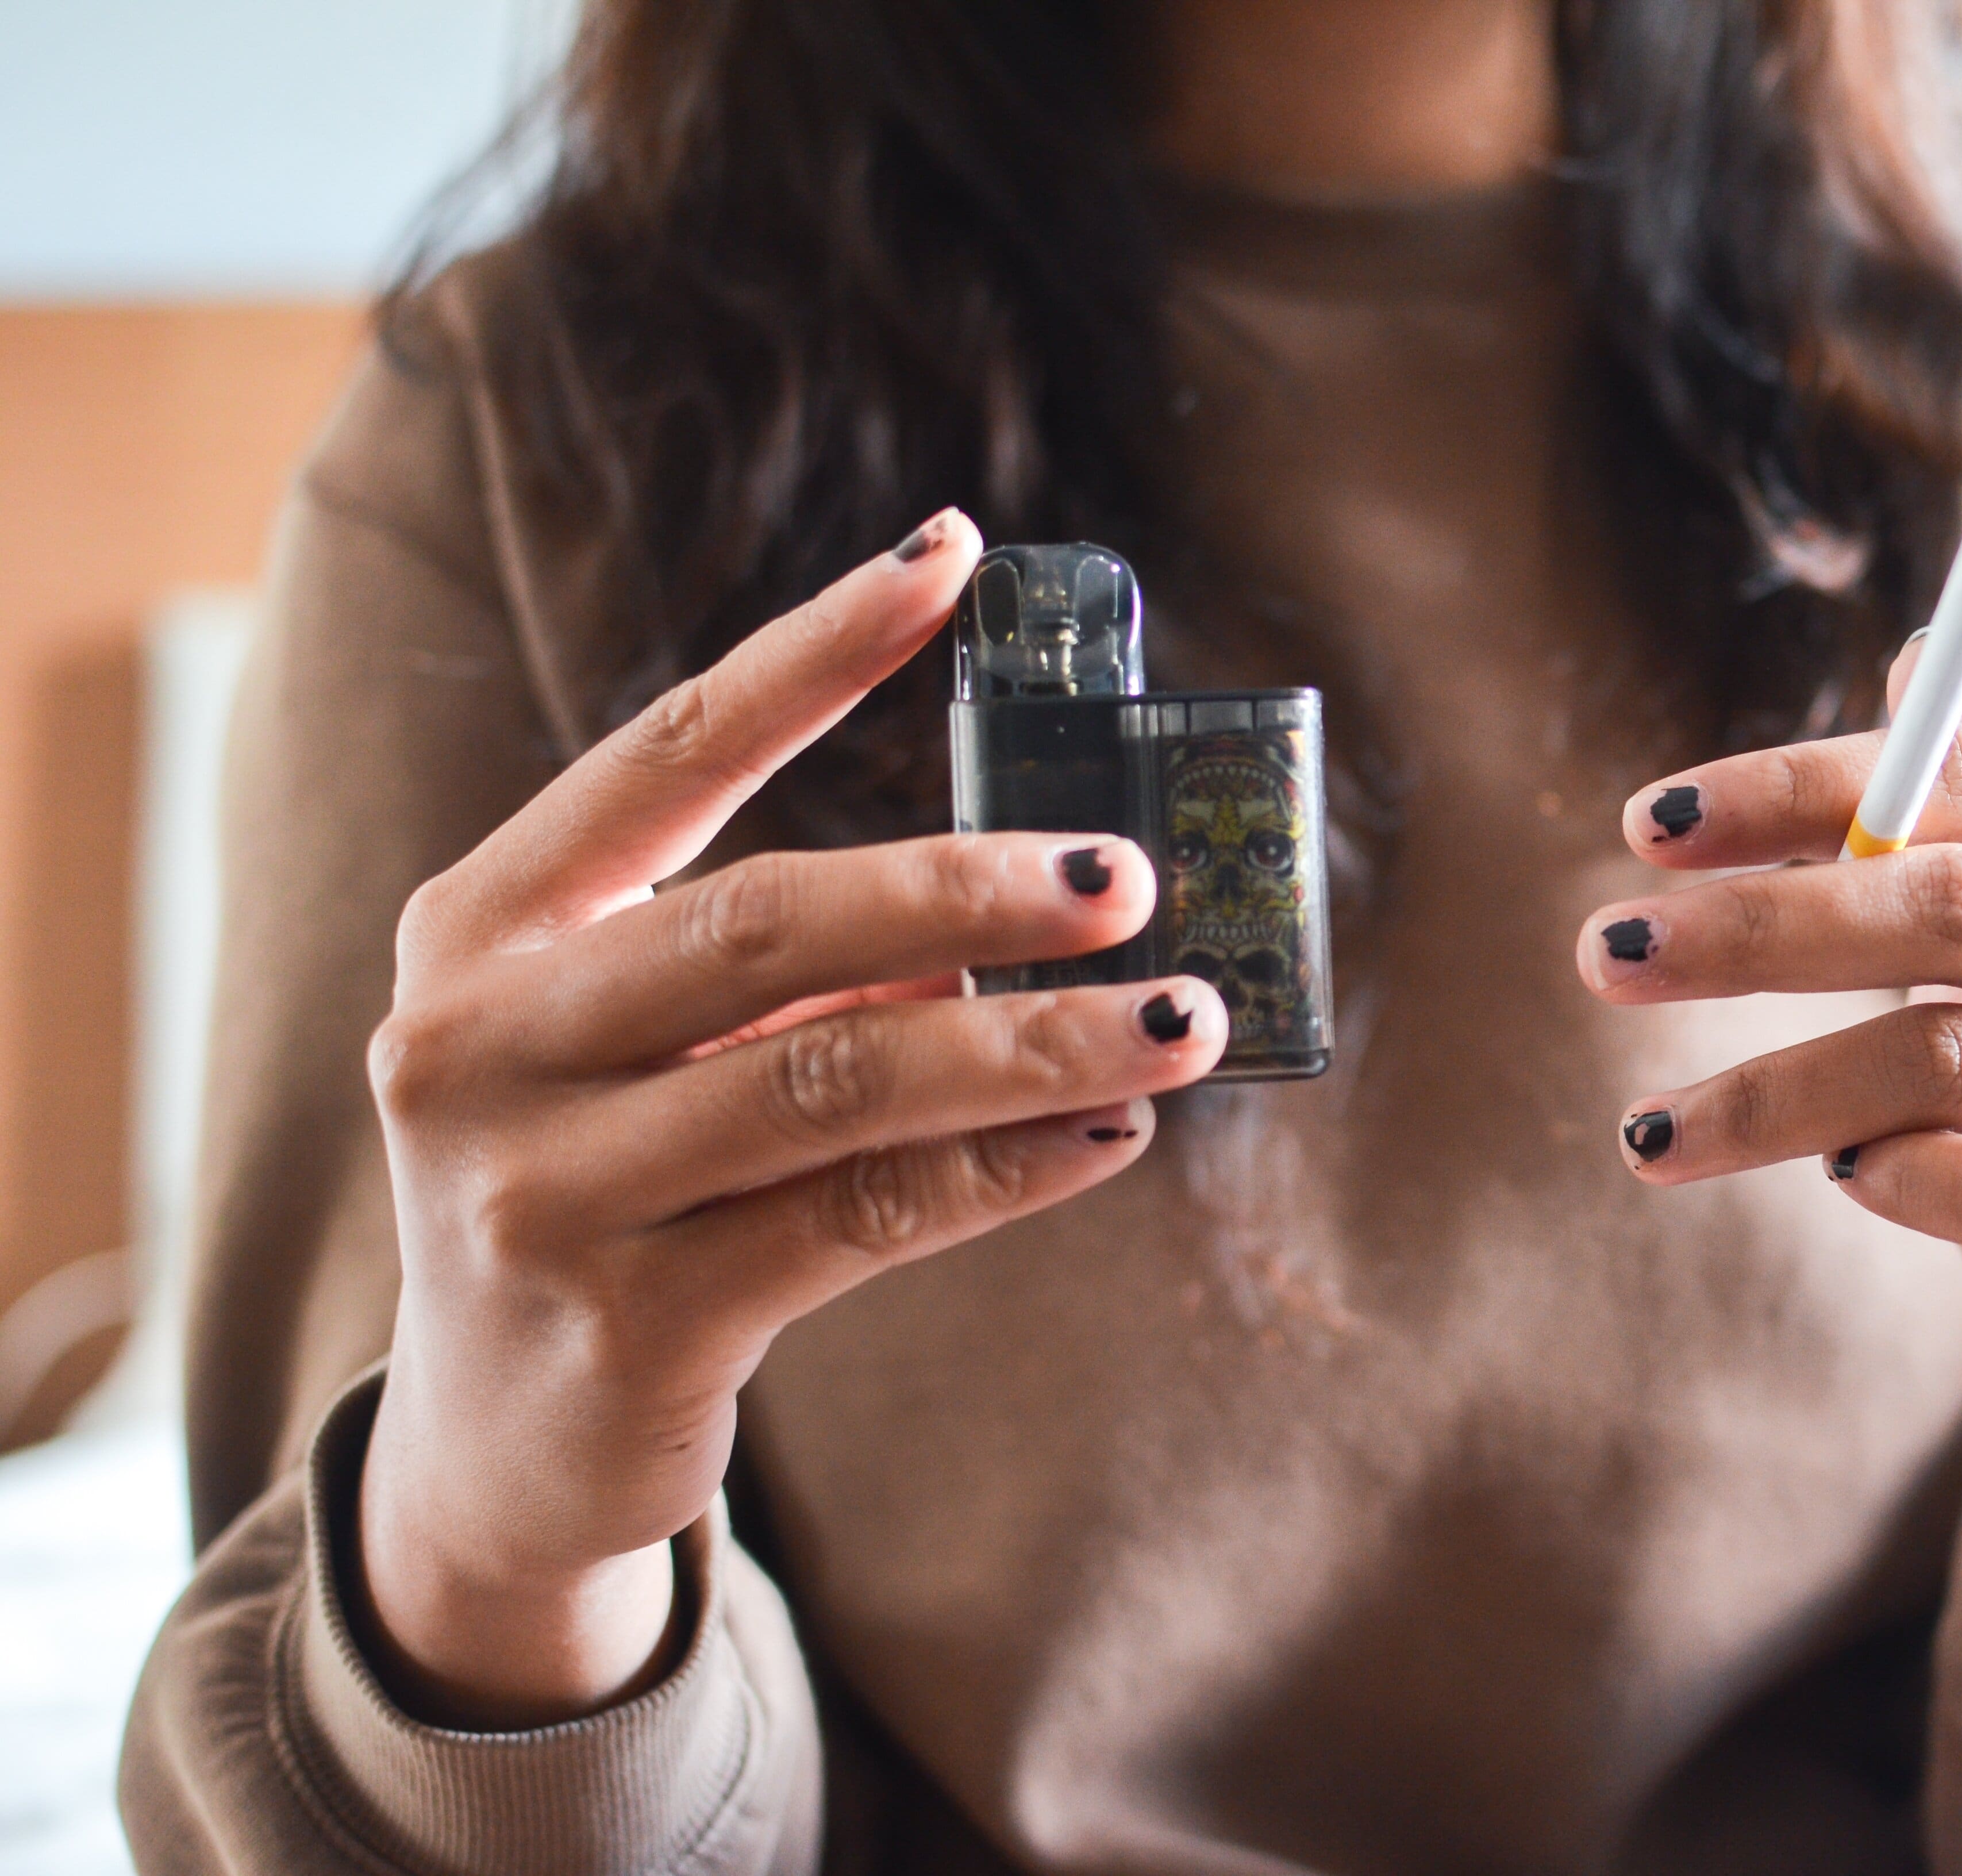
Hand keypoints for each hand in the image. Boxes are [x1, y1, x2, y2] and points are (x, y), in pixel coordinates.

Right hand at [357, 511, 1228, 1724]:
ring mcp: (543, 1191)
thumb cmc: (606, 1188)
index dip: (812, 653)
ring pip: (838, 1078)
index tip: (948, 562)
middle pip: (764, 921)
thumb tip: (1021, 902)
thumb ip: (786, 969)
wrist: (499, 1445)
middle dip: (965, 887)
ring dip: (1033, 1041)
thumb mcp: (644, 1051)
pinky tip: (1110, 1133)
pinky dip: (1008, 1168)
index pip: (665, 754)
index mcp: (481, 930)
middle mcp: (478, 1044)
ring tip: (1180, 1017)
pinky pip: (865, 1214)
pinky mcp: (633, 1323)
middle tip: (1127, 876)